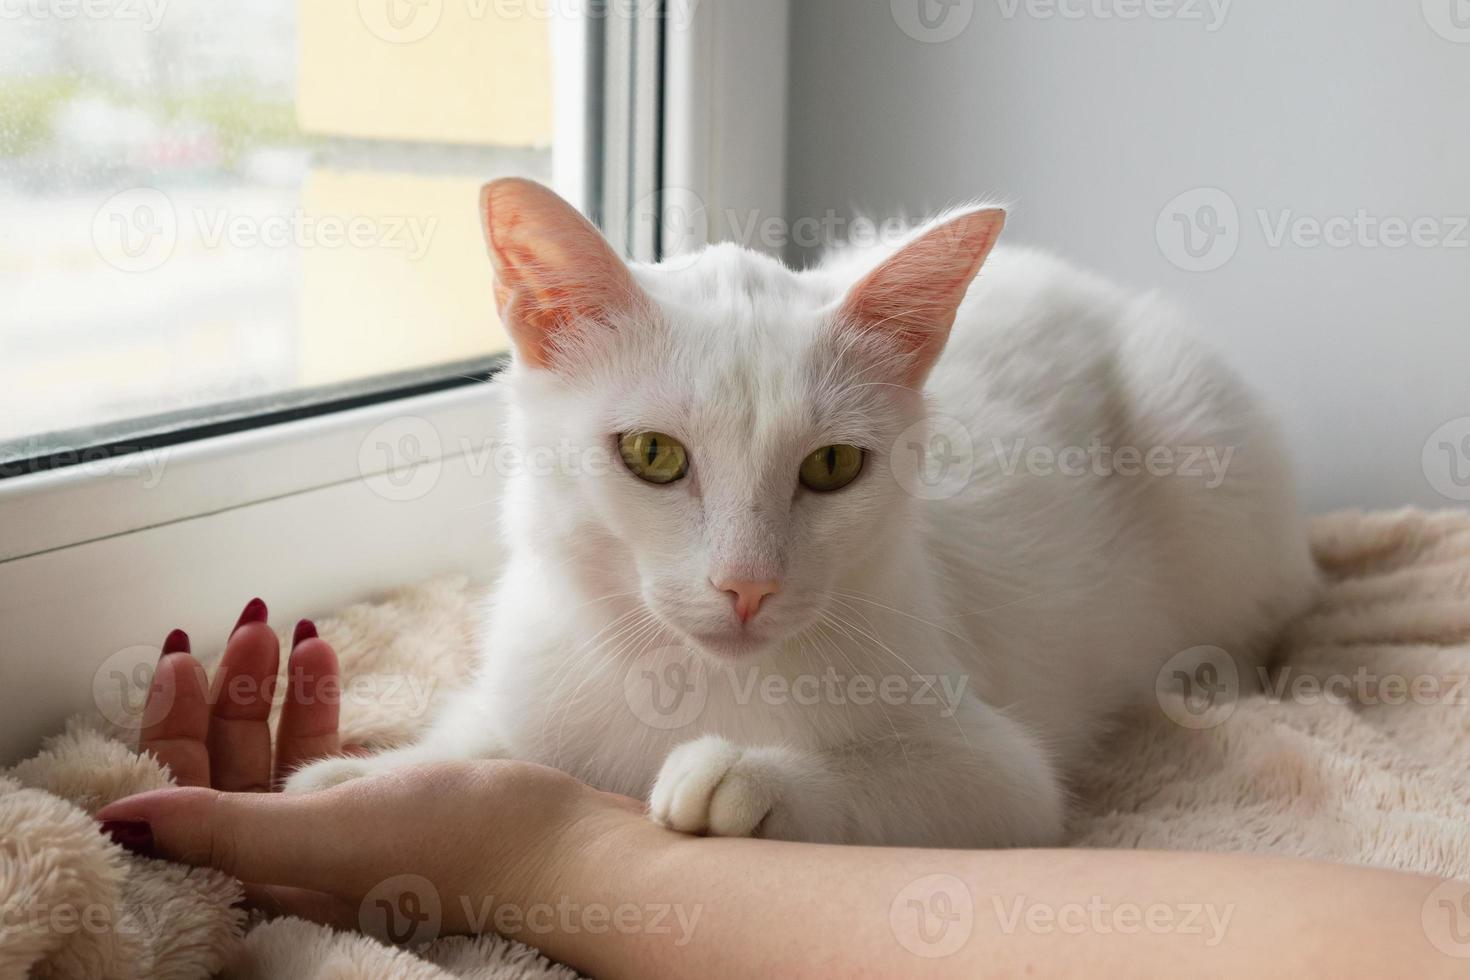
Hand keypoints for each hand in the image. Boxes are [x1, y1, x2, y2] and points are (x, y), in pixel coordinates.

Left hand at [97, 598, 646, 938]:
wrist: (571, 849)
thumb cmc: (462, 848)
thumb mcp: (331, 834)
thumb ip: (224, 827)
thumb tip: (120, 821)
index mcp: (267, 877)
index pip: (188, 796)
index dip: (174, 723)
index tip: (186, 649)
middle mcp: (294, 863)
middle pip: (233, 767)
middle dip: (234, 688)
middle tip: (253, 617)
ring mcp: (342, 837)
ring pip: (281, 753)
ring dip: (276, 687)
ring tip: (289, 626)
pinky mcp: (386, 812)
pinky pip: (329, 751)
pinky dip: (319, 703)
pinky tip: (325, 656)